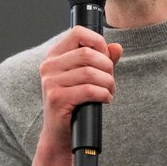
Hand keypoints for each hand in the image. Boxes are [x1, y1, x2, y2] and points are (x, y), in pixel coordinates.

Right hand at [38, 26, 121, 153]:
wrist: (61, 133)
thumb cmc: (77, 101)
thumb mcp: (90, 77)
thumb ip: (104, 60)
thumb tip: (117, 47)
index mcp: (55, 56)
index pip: (78, 32)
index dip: (98, 41)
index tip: (106, 57)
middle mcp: (49, 66)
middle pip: (88, 53)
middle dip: (107, 66)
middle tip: (110, 80)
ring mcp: (50, 82)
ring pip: (90, 72)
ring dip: (108, 83)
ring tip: (109, 91)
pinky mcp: (56, 98)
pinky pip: (89, 90)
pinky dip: (104, 94)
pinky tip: (105, 99)